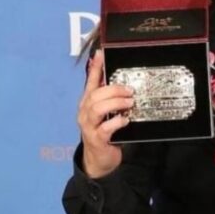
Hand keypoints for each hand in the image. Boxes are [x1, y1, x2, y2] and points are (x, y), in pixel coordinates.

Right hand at [76, 50, 133, 177]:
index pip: (91, 82)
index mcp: (88, 103)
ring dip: (115, 103)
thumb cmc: (104, 132)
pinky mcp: (97, 139)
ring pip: (97, 109)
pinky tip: (125, 119)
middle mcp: (85, 113)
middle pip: (95, 95)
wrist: (99, 160)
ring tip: (129, 102)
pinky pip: (105, 128)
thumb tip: (121, 82)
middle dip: (113, 89)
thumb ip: (110, 98)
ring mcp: (89, 126)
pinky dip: (116, 122)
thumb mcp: (106, 113)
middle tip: (130, 90)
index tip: (100, 53)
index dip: (95, 68)